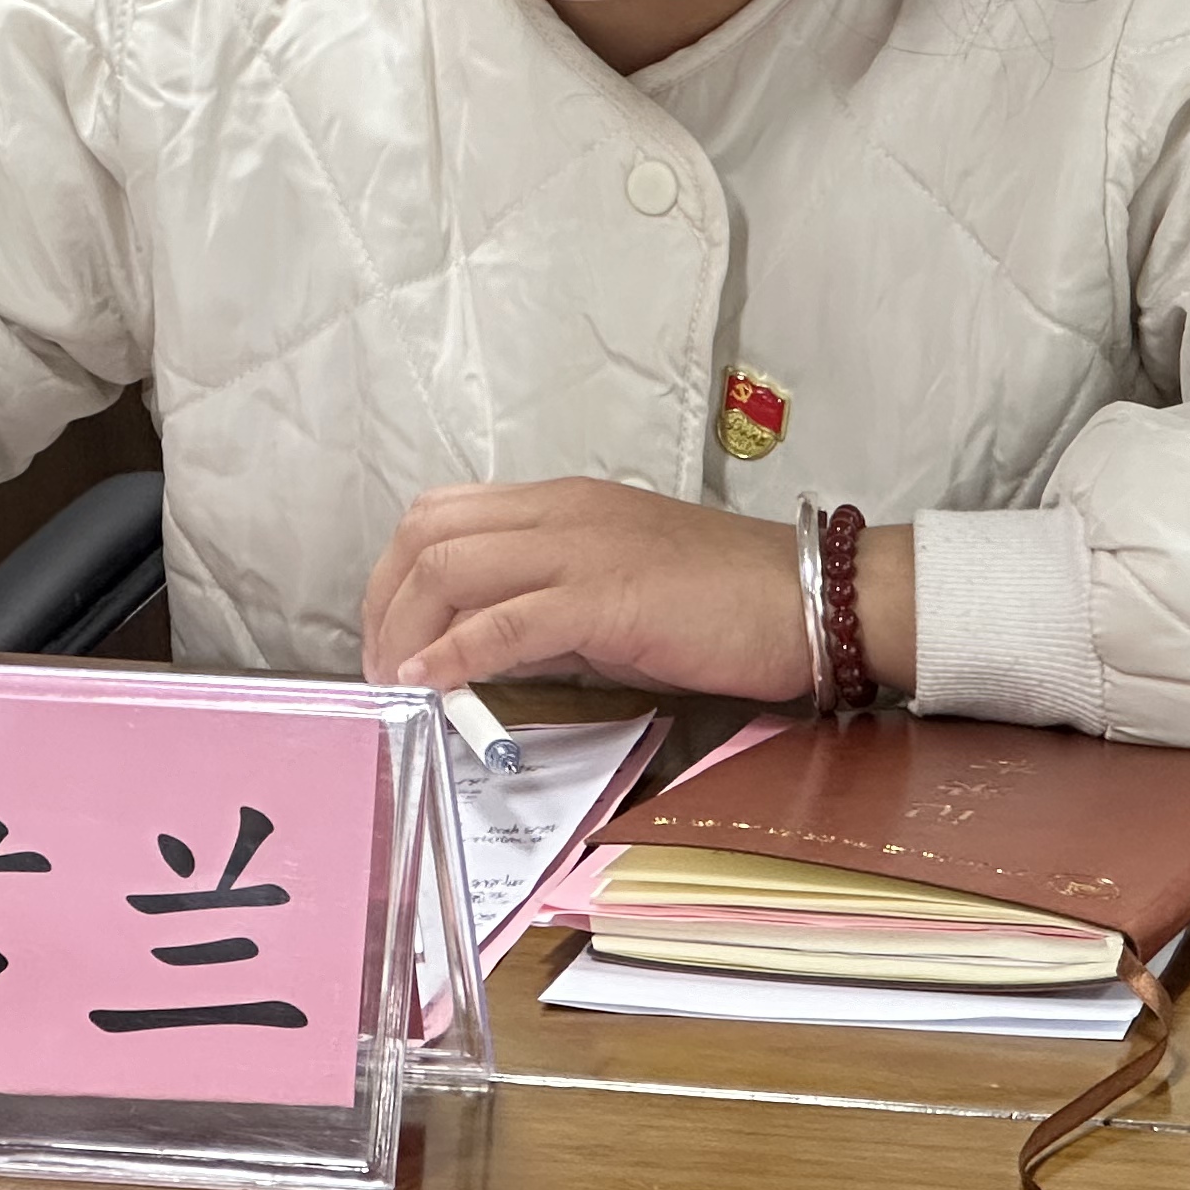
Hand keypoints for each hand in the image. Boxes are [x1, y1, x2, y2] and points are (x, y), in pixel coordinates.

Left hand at [359, 478, 913, 704]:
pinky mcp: (608, 597)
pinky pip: (504, 620)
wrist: (813, 599)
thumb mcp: (619, 592)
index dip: (393, 576)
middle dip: (382, 602)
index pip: (442, 515)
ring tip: (395, 683)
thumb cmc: (727, 602)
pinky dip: (454, 654)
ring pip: (451, 567)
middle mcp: (562, 512)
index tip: (385, 636)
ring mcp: (583, 548)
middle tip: (377, 666)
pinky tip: (432, 685)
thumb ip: (551, 607)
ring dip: (404, 630)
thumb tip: (483, 649)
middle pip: (428, 534)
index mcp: (564, 504)